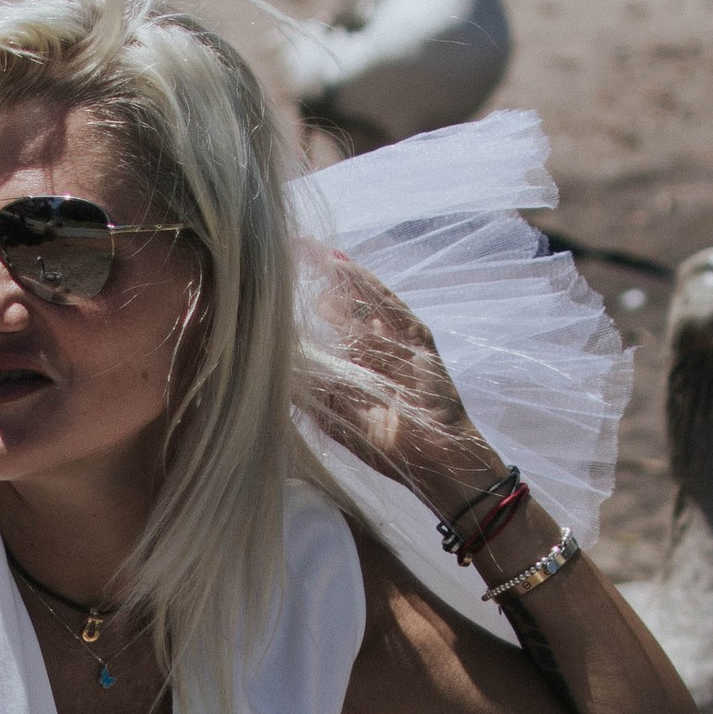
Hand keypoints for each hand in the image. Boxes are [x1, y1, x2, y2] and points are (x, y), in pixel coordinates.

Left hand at [300, 252, 497, 512]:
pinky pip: (389, 305)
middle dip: (323, 283)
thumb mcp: (339, 420)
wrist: (434, 459)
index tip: (281, 291)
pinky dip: (365, 284)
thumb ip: (312, 398)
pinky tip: (341, 266)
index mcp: (363, 369)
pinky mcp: (418, 340)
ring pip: (366, 300)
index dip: (311, 311)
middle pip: (350, 308)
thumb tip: (278, 377)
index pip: (335, 331)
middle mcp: (381, 351)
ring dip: (338, 276)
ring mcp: (401, 343)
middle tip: (291, 259)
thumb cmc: (389, 447)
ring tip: (310, 255)